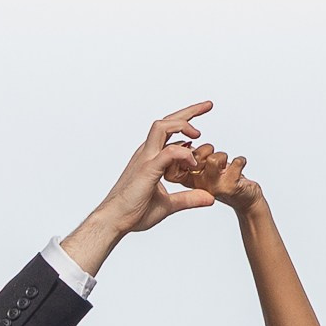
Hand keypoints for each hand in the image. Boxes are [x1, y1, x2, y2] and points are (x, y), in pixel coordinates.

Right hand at [61, 101, 217, 273]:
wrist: (115, 221)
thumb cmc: (134, 212)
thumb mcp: (169, 205)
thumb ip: (189, 198)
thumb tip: (210, 198)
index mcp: (150, 157)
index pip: (168, 130)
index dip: (186, 120)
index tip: (203, 113)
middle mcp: (147, 153)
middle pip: (166, 121)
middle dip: (189, 111)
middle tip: (208, 105)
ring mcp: (145, 159)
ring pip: (162, 127)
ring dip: (183, 126)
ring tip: (198, 135)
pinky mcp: (147, 169)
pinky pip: (168, 152)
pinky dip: (183, 154)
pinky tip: (192, 164)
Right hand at [175, 142, 263, 217]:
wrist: (245, 199)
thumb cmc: (225, 182)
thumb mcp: (205, 171)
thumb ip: (194, 159)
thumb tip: (186, 145)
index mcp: (189, 179)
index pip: (175, 165)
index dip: (184, 153)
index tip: (195, 153)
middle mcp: (199, 185)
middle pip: (195, 156)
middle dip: (207, 149)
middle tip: (213, 158)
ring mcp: (214, 187)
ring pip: (213, 159)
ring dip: (223, 156)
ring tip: (226, 164)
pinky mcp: (230, 187)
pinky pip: (236, 163)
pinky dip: (240, 160)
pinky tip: (239, 165)